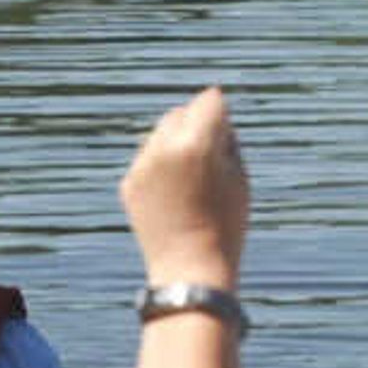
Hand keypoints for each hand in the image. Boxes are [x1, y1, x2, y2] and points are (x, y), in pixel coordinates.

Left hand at [120, 87, 249, 289]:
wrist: (189, 267)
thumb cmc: (225, 224)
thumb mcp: (239, 175)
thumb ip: (225, 139)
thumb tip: (214, 119)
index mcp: (196, 143)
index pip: (209, 100)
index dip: (220, 112)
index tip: (225, 130)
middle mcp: (164, 149)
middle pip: (180, 112)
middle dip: (194, 124)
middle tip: (209, 154)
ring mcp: (142, 166)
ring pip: (159, 133)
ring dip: (175, 142)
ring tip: (191, 177)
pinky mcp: (128, 183)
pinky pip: (147, 158)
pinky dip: (160, 165)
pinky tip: (172, 193)